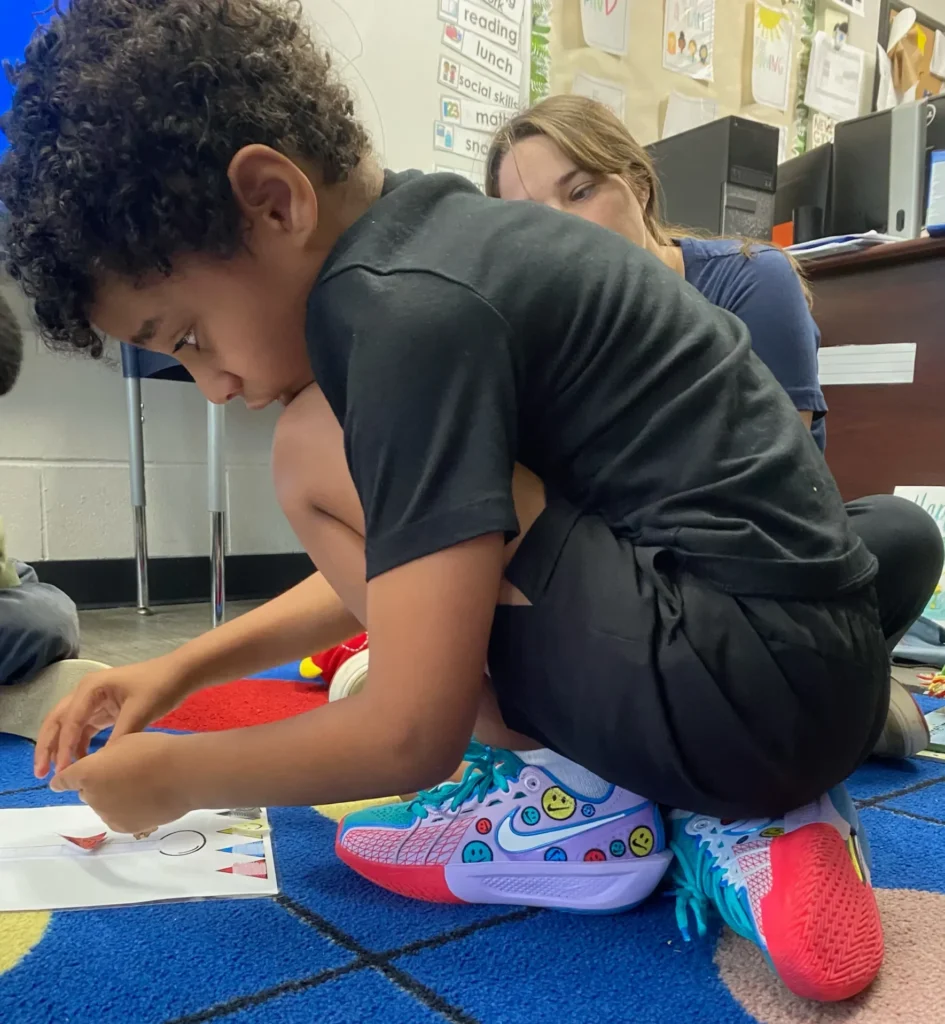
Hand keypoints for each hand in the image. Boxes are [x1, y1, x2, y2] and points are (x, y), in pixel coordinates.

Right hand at [35, 658, 188, 778]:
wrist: (179, 674)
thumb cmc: (159, 687)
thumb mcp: (139, 712)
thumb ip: (119, 737)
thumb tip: (101, 764)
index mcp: (91, 687)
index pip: (69, 720)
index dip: (62, 746)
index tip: (61, 770)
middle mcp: (86, 692)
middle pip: (58, 721)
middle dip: (48, 747)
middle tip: (40, 773)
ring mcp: (94, 701)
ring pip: (68, 726)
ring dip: (60, 748)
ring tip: (57, 774)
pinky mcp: (103, 710)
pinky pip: (84, 729)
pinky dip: (78, 745)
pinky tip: (79, 762)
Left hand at [49, 732, 193, 833]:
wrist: (182, 774)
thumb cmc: (153, 750)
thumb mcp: (124, 741)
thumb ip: (105, 758)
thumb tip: (103, 769)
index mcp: (87, 773)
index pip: (63, 780)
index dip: (63, 780)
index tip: (63, 781)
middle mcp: (91, 797)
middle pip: (87, 792)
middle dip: (97, 785)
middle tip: (123, 774)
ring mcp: (107, 815)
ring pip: (104, 806)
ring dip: (113, 798)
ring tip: (140, 787)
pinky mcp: (124, 828)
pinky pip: (119, 817)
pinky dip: (126, 810)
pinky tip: (146, 799)